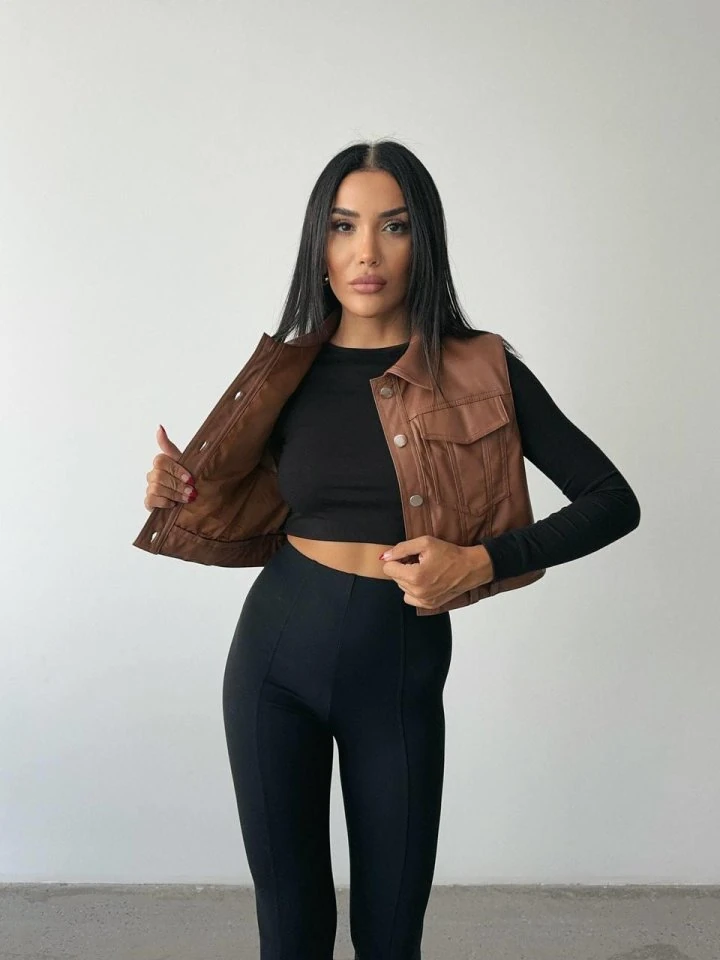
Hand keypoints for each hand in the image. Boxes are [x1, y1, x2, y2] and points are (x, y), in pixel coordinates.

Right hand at [143, 425, 195, 510]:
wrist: (191, 498)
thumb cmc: (187, 477)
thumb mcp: (183, 460)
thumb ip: (169, 446)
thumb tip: (159, 426)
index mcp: (162, 462)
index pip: (161, 461)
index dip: (176, 470)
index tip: (190, 479)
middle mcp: (153, 473)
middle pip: (159, 475)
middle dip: (178, 485)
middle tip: (192, 492)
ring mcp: (150, 487)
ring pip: (156, 488)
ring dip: (174, 494)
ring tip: (187, 498)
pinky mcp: (149, 501)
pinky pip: (151, 500)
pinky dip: (164, 502)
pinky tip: (173, 504)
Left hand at [380, 535, 494, 608]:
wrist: (469, 568)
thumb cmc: (450, 554)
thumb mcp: (425, 543)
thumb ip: (401, 549)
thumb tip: (384, 556)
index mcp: (415, 576)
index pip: (388, 568)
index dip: (397, 559)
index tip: (409, 556)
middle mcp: (417, 592)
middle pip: (394, 577)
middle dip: (403, 568)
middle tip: (419, 562)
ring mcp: (423, 601)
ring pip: (401, 587)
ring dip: (408, 578)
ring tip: (424, 570)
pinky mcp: (429, 605)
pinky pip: (410, 597)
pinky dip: (413, 589)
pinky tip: (425, 581)